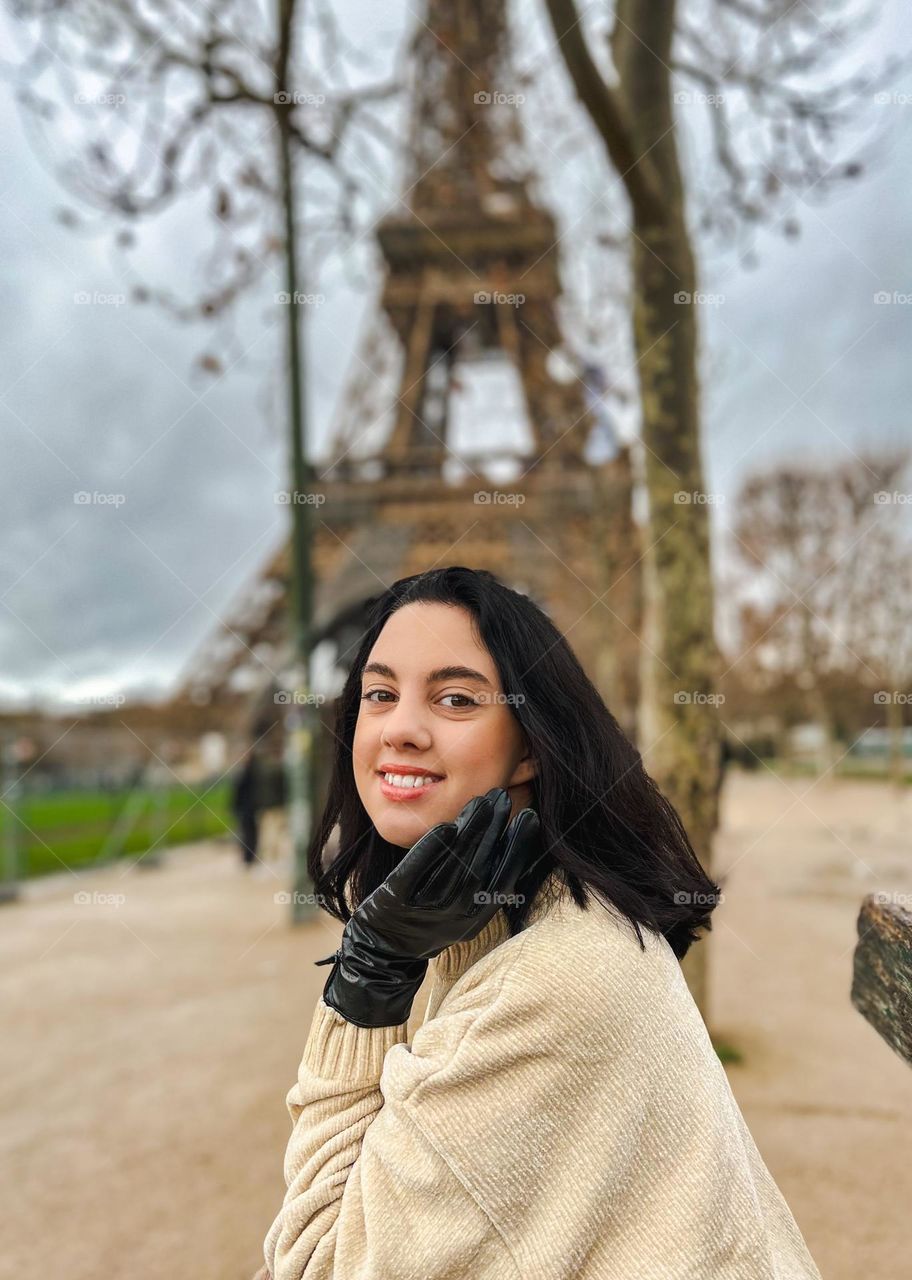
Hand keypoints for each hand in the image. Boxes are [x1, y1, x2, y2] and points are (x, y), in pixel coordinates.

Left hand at [317, 787, 540, 1027]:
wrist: (383, 950)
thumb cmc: (428, 919)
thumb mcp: (462, 910)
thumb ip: (482, 881)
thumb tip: (507, 837)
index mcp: (474, 919)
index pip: (504, 879)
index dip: (518, 848)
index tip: (529, 817)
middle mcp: (453, 917)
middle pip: (479, 867)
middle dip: (493, 829)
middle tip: (501, 797)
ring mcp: (424, 910)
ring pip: (454, 866)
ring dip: (470, 831)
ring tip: (481, 802)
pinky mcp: (396, 901)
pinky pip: (416, 872)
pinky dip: (432, 849)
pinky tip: (447, 825)